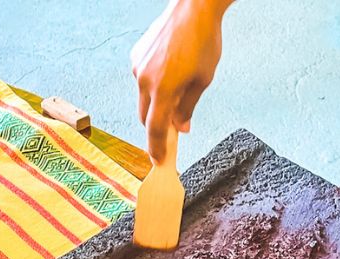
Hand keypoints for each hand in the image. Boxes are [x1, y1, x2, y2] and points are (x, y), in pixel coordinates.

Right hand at [132, 0, 229, 162]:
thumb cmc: (203, 43)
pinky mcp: (136, 55)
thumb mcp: (203, 81)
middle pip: (145, 116)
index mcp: (163, 89)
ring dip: (156, 103)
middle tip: (173, 131)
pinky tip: (171, 72)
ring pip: (143, 97)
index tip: (159, 161)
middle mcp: (144, 79)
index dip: (157, 148)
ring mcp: (137, 66)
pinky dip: (154, 85)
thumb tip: (181, 127)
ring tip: (179, 90)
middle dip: (157, 126)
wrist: (193, 8)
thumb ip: (188, 107)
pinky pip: (142, 79)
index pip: (155, 129)